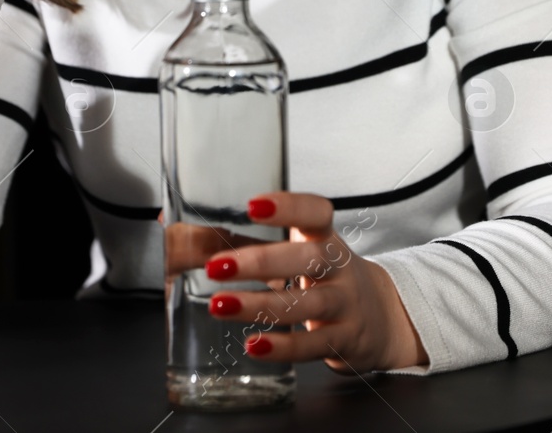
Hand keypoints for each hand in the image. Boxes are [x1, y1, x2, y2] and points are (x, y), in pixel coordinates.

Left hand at [201, 192, 428, 374]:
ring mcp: (345, 305)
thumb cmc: (327, 278)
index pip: (316, 213)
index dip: (289, 207)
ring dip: (260, 306)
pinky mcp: (344, 340)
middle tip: (216, 265)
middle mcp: (340, 268)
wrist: (381, 318)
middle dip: (261, 261)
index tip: (252, 204)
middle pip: (309, 258)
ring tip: (221, 305)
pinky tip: (254, 346)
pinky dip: (284, 347)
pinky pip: (313, 344)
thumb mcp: (304, 251)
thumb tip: (170, 219)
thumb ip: (251, 238)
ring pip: (306, 304)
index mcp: (326, 238)